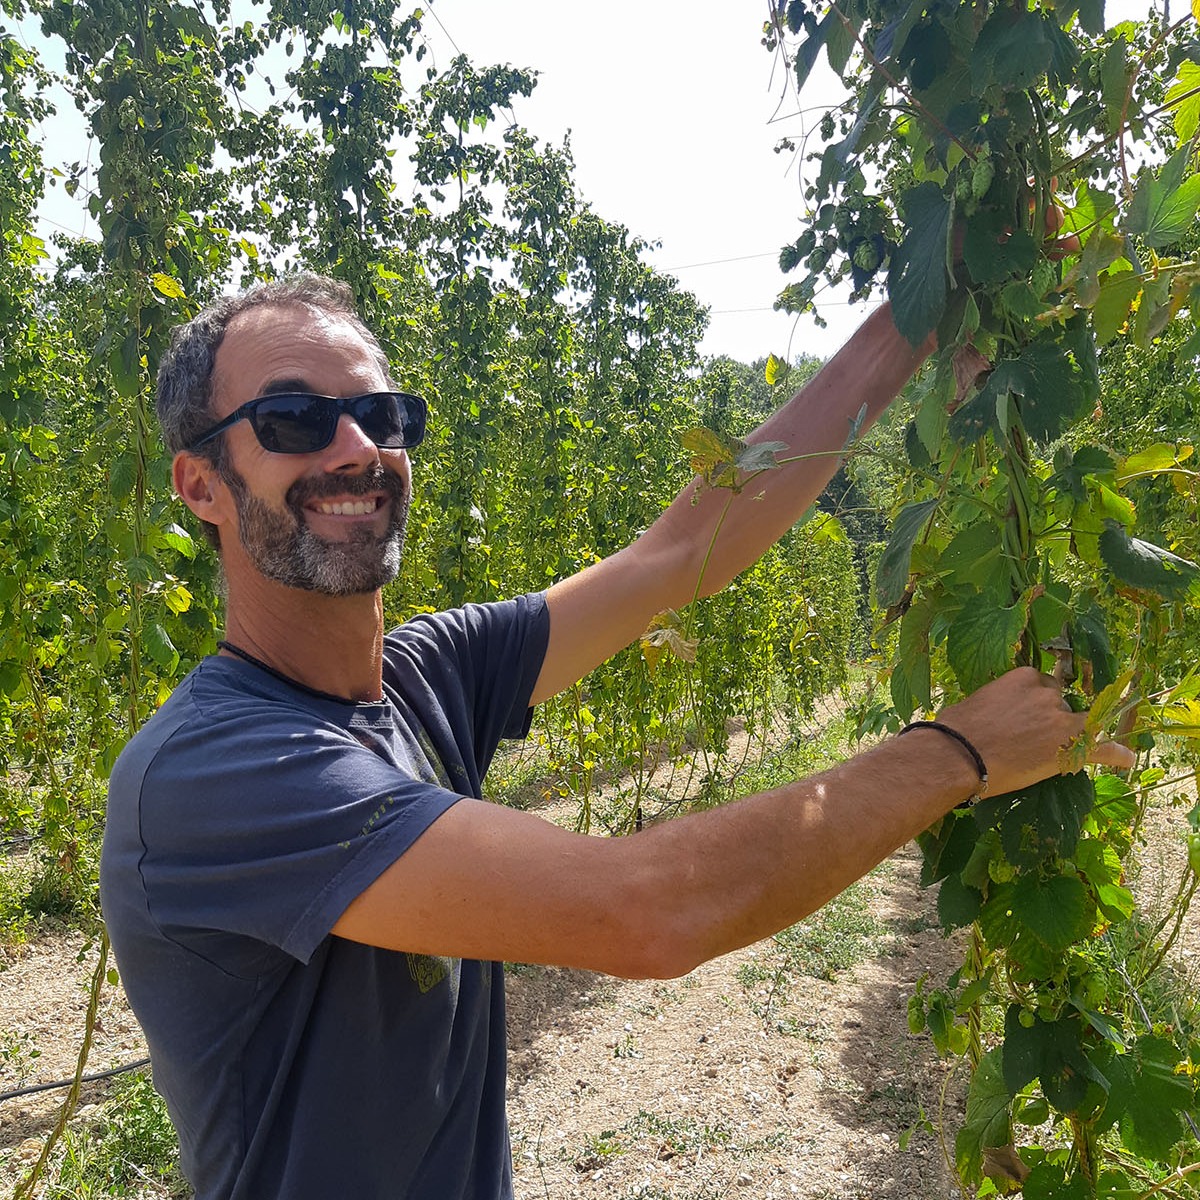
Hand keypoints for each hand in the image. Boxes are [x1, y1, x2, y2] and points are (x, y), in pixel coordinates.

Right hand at [937, 667, 1134, 795]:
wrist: (958, 755)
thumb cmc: (954, 729)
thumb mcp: (972, 704)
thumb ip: (992, 704)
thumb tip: (985, 715)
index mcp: (1022, 677)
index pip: (1040, 687)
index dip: (1034, 705)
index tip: (1025, 718)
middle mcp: (1047, 693)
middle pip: (1059, 704)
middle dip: (1049, 719)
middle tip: (1029, 740)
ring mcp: (1061, 718)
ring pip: (1075, 725)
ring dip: (1065, 737)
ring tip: (1049, 756)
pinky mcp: (1071, 744)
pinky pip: (1103, 747)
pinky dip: (1117, 754)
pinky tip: (1125, 760)